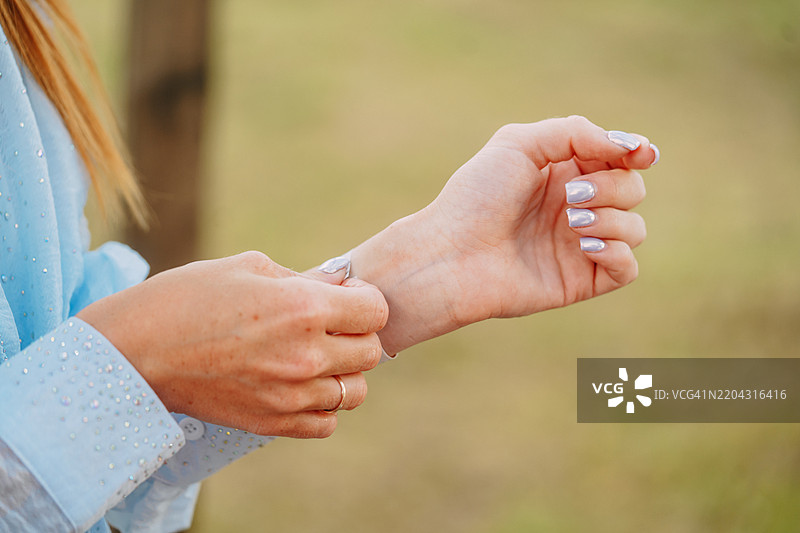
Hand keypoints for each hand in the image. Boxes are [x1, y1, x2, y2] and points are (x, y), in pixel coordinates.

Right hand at [77, 251, 387, 437]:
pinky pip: (326, 423)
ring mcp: (291, 395)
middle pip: (371, 352)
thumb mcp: (249, 267)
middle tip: (331, 325)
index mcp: (304, 308)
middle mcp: (306, 355)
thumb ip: (303, 279)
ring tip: (316, 357)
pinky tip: (301, 386)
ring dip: (344, 372)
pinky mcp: (272, 423)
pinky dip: (323, 406)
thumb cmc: (187, 298)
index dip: (365, 300)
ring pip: (355, 391)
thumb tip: (338, 286)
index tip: (347, 298)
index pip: (375, 311)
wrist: (136, 351)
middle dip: (358, 334)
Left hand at [351, 116, 655, 352]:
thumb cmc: (477, 196)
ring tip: (571, 220)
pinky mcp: (582, 280)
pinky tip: (586, 245)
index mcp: (565, 171)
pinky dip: (617, 252)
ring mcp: (581, 245)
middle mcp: (578, 207)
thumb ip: (576, 133)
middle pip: (632, 189)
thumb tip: (631, 148)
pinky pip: (628, 268)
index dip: (636, 153)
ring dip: (612, 218)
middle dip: (611, 186)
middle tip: (571, 195)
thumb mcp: (519, 143)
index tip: (640, 154)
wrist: (452, 254)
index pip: (619, 157)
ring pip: (635, 228)